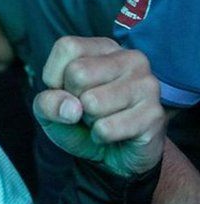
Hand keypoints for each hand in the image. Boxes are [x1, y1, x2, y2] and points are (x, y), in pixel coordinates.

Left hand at [34, 37, 165, 177]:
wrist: (114, 156)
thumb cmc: (79, 123)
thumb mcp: (50, 110)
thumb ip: (47, 102)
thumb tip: (70, 108)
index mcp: (104, 48)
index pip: (68, 47)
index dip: (54, 76)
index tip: (64, 90)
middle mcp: (131, 59)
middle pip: (79, 72)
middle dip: (73, 99)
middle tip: (86, 107)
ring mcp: (147, 85)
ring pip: (93, 102)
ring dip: (89, 119)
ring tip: (101, 118)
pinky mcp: (155, 114)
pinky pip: (107, 128)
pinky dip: (101, 136)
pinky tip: (112, 133)